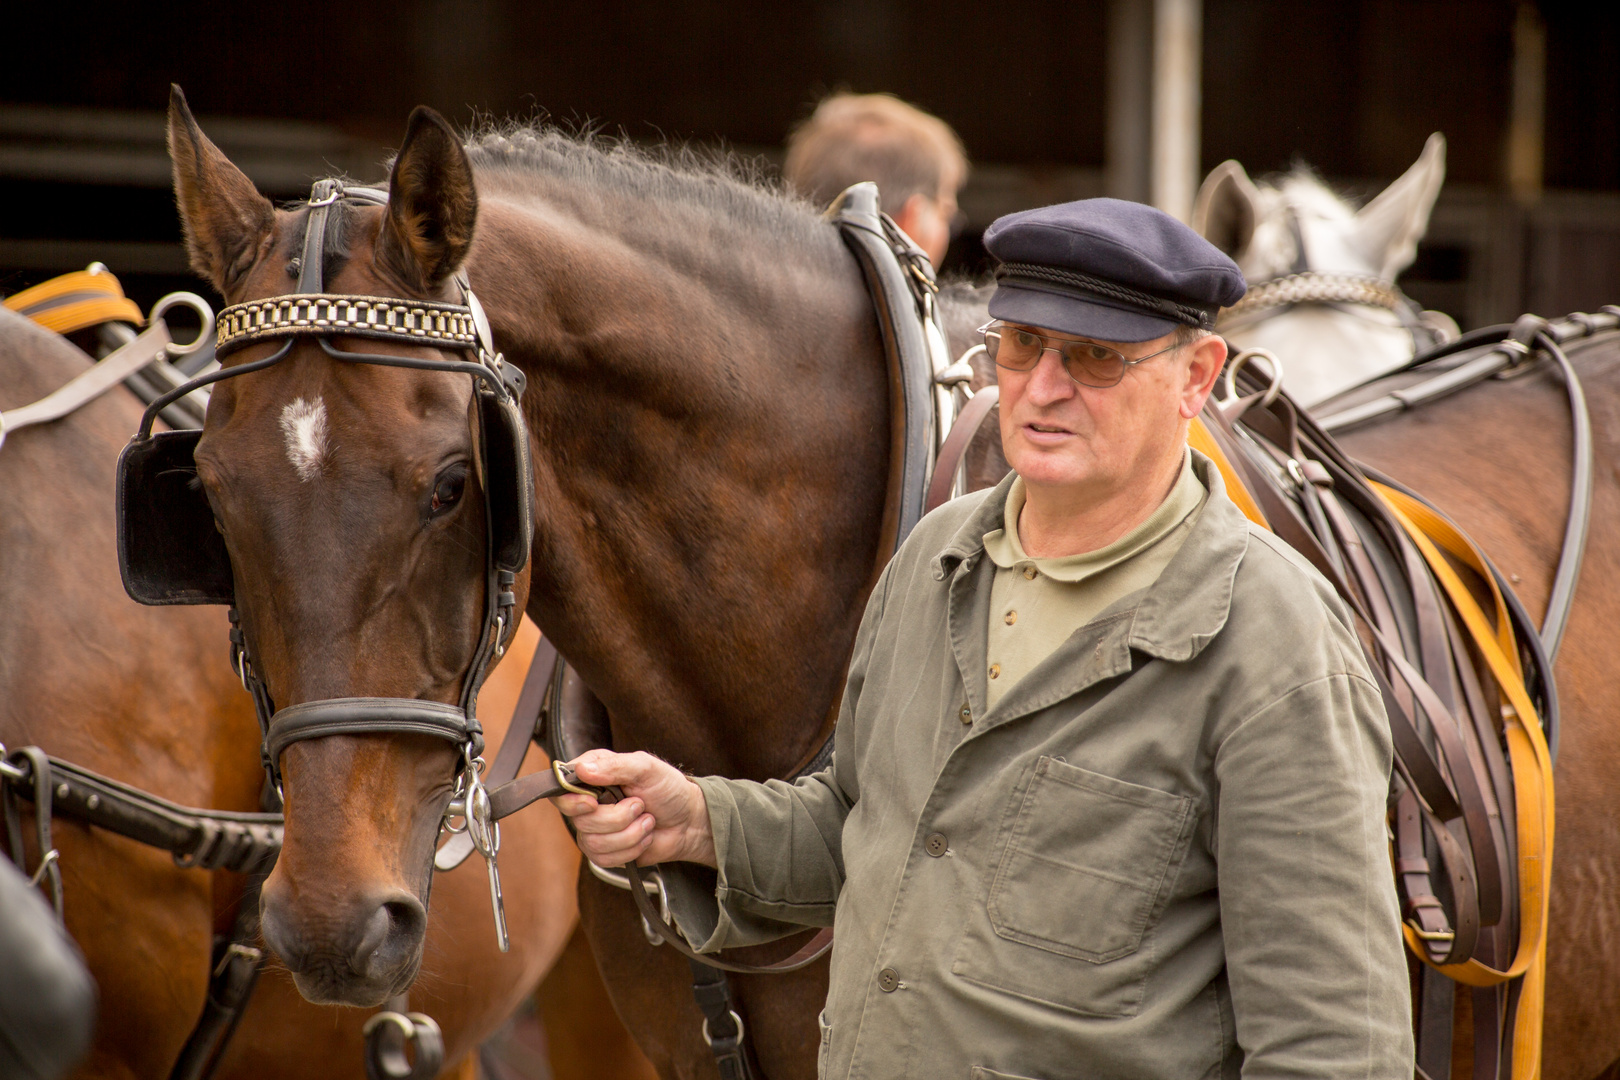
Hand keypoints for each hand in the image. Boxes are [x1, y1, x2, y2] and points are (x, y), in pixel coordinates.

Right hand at [554, 749, 716, 868]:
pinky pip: (603, 859)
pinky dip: (630, 850)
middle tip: (639, 805)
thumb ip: (615, 766)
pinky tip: (642, 837)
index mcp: (593, 774)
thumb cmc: (668, 789)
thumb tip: (583, 769)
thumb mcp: (646, 767)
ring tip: (646, 820)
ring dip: (629, 834)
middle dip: (616, 818)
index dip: (573, 800)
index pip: (561, 789)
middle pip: (579, 820)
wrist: (688, 820)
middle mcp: (588, 801)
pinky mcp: (605, 851)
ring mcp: (594, 828)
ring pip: (593, 842)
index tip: (593, 803)